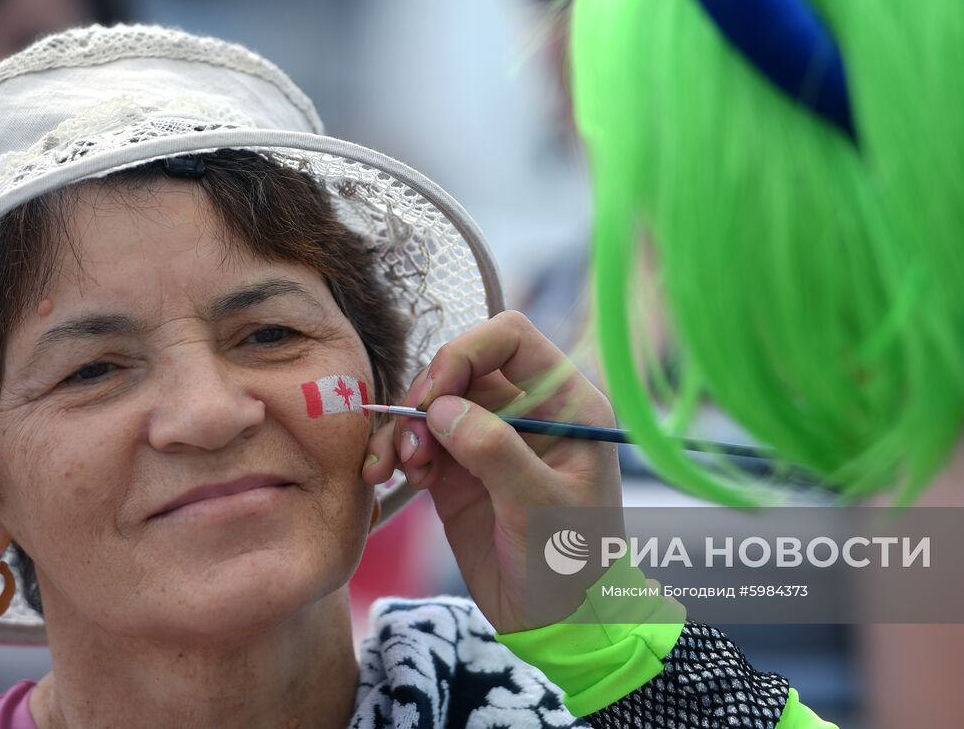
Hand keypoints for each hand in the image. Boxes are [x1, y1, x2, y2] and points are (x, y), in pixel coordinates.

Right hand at [361, 310, 622, 632]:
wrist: (557, 623)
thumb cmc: (571, 564)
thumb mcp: (540, 507)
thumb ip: (496, 452)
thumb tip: (443, 408)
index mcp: (566, 403)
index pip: (511, 339)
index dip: (467, 352)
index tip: (435, 394)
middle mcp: (527, 411)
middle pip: (462, 365)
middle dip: (427, 394)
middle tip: (411, 441)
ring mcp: (489, 438)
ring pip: (433, 401)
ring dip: (405, 426)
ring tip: (398, 469)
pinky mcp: (458, 469)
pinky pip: (418, 439)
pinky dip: (397, 451)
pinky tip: (393, 479)